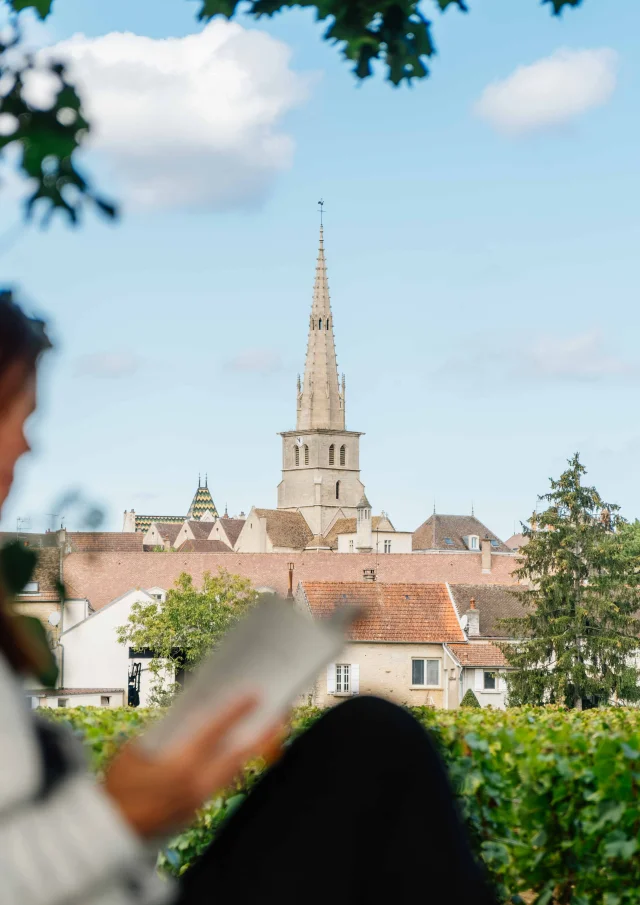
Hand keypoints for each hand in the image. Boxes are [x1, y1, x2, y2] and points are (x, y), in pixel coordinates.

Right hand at [104, 695, 281, 838]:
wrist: (108, 832)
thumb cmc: (117, 788)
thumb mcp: (134, 752)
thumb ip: (163, 732)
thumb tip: (187, 716)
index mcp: (178, 766)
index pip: (215, 731)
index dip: (236, 710)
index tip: (254, 694)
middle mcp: (195, 785)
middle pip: (239, 756)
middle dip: (262, 734)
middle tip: (280, 715)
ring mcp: (198, 801)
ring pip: (234, 771)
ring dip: (251, 749)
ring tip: (267, 731)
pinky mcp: (197, 811)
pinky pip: (221, 783)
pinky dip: (233, 766)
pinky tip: (238, 752)